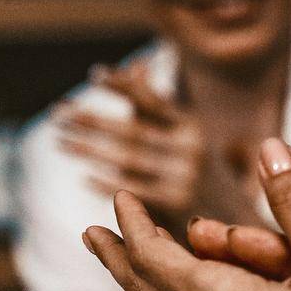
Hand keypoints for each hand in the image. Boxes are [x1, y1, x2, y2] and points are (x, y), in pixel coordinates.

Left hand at [56, 62, 259, 233]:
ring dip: (88, 149)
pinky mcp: (175, 204)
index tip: (94, 74)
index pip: (151, 100)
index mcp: (192, 126)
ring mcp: (184, 176)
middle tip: (57, 112)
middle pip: (131, 130)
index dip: (123, 86)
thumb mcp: (186, 137)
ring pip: (126, 159)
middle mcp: (191, 147)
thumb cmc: (200, 175)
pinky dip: (106, 183)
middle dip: (90, 119)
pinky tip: (84, 177)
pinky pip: (132, 189)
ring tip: (60, 140)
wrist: (233, 226)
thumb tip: (135, 64)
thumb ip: (156, 105)